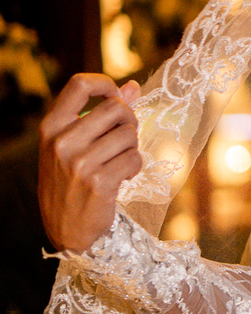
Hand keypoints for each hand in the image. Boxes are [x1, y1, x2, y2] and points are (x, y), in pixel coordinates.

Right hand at [38, 73, 141, 252]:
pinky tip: (121, 177)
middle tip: (123, 140)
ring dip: (132, 147)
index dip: (105, 84)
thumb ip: (100, 113)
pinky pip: (135, 158)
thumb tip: (132, 86)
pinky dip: (134, 166)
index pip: (79, 85)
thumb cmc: (72, 180)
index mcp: (51, 127)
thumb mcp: (75, 144)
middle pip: (117, 107)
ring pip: (129, 133)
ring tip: (118, 162)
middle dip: (129, 121)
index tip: (116, 96)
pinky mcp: (99, 181)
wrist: (67, 229)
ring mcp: (79, 162)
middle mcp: (62, 141)